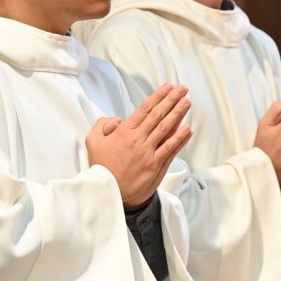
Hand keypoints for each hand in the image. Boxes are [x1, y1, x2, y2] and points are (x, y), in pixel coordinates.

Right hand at [87, 84, 193, 207]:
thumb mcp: (92, 142)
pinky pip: (170, 148)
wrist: (108, 192)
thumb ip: (102, 125)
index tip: (169, 87)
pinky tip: (188, 129)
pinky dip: (180, 138)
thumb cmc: (101, 167)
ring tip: (187, 102)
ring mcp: (148, 152)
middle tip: (183, 89)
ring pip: (166, 128)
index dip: (158, 96)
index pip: (145, 109)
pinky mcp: (155, 165)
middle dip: (172, 100)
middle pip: (158, 115)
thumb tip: (117, 118)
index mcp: (123, 132)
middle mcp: (138, 139)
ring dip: (178, 113)